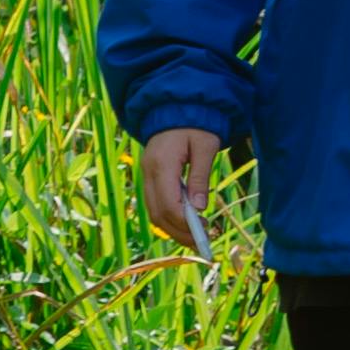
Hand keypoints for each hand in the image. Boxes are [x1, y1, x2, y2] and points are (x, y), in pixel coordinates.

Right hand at [141, 126, 220, 250]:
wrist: (175, 106)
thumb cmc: (196, 124)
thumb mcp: (205, 146)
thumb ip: (200, 177)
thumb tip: (199, 208)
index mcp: (161, 163)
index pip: (169, 204)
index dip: (185, 223)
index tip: (204, 233)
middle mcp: (147, 172)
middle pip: (157, 213)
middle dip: (178, 232)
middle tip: (201, 243)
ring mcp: (145, 175)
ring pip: (153, 212)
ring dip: (172, 229)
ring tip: (195, 238)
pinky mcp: (148, 177)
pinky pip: (154, 204)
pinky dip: (168, 217)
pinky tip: (185, 224)